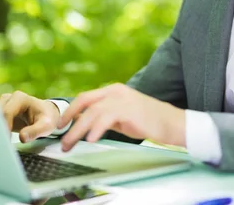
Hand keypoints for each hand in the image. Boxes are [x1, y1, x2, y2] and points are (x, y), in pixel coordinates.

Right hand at [0, 91, 60, 142]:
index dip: (4, 127)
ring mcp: (2, 104)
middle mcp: (8, 99)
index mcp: (20, 98)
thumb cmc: (46, 118)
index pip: (6, 112)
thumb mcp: (46, 126)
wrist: (45, 114)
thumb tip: (22, 138)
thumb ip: (35, 131)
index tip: (5, 141)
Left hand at [57, 83, 184, 151]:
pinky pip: (106, 118)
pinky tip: (90, 139)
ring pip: (92, 112)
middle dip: (69, 117)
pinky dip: (95, 129)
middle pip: (84, 101)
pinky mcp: (129, 109)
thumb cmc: (149, 121)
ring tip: (70, 143)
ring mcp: (122, 99)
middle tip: (60, 134)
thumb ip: (105, 117)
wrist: (173, 123)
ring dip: (78, 129)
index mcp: (113, 90)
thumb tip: (84, 125)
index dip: (70, 110)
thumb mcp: (122, 116)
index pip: (85, 97)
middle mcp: (115, 91)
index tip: (61, 124)